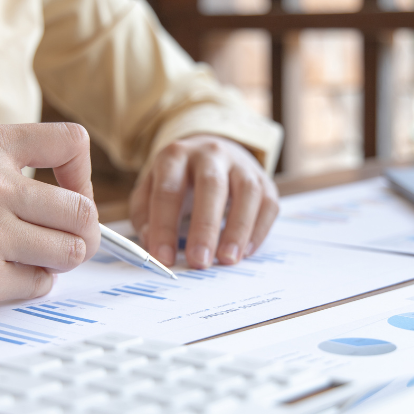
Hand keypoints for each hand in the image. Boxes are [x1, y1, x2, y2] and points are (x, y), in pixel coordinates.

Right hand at [0, 123, 100, 315]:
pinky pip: (41, 285)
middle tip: (56, 239)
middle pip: (83, 212)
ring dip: (57, 259)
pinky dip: (26, 284)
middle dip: (77, 231)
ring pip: (72, 251)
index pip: (72, 142)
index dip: (80, 173)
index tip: (65, 193)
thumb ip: (15, 172)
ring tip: (26, 255)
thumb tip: (84, 212)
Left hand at [129, 135, 278, 268]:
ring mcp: (242, 165)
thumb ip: (145, 216)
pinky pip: (268, 204)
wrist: (210, 152)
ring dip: (238, 229)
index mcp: (175, 155)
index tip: (163, 258)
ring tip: (227, 260)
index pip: (168, 191)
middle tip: (199, 261)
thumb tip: (153, 244)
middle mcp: (211, 154)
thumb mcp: (150, 189)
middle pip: (211, 186)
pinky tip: (245, 252)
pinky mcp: (264, 180)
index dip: (164, 226)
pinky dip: (259, 230)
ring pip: (246, 193)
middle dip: (205, 226)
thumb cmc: (177, 180)